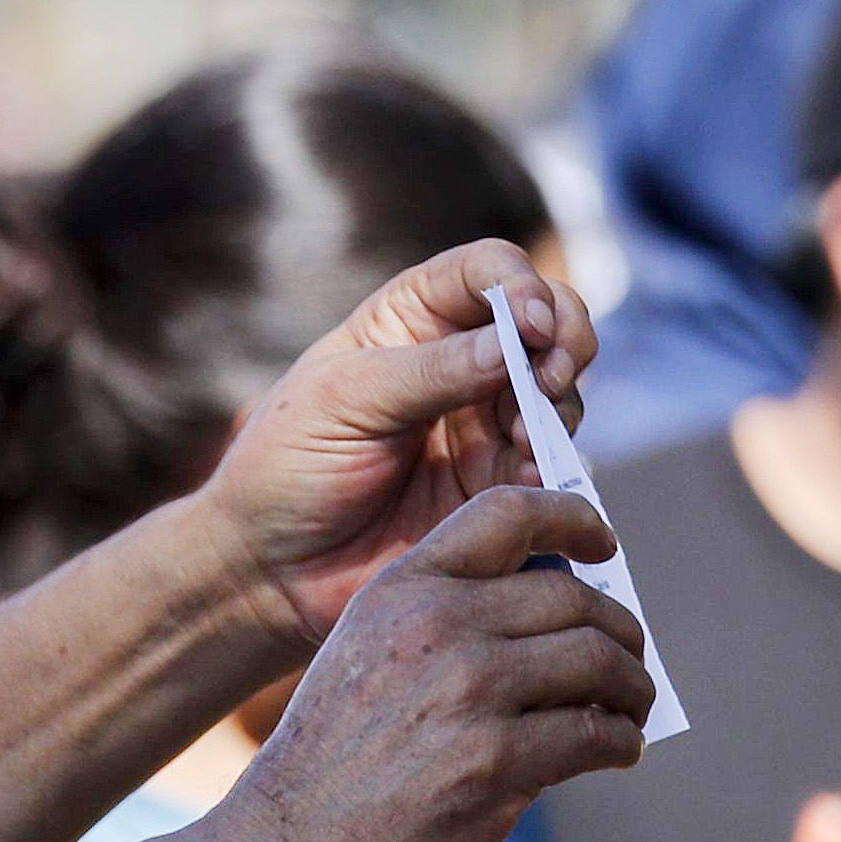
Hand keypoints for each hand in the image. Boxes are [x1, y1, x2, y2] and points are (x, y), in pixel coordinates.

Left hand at [203, 243, 593, 639]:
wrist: (275, 570)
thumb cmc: (287, 468)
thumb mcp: (346, 401)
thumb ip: (432, 371)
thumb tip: (518, 342)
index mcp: (410, 320)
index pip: (488, 271)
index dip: (522, 286)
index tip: (530, 327)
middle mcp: (459, 362)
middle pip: (548, 321)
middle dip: (565, 341)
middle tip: (551, 380)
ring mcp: (484, 424)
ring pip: (561, 392)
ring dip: (559, 409)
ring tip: (522, 442)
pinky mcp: (499, 485)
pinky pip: (552, 464)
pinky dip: (555, 467)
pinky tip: (529, 481)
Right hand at [209, 485, 652, 841]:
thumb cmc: (330, 769)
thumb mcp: (367, 659)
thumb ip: (446, 629)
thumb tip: (561, 632)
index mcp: (402, 589)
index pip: (507, 512)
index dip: (573, 520)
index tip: (603, 545)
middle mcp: (437, 623)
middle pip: (575, 597)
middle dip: (619, 631)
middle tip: (630, 665)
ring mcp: (467, 688)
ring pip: (599, 660)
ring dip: (632, 688)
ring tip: (631, 711)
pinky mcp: (495, 759)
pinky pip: (596, 732)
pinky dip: (621, 741)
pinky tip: (616, 752)